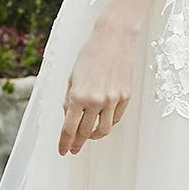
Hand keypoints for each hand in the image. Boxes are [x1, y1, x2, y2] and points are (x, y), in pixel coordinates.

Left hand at [60, 18, 135, 155]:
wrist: (114, 39)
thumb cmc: (89, 55)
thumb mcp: (72, 77)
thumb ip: (70, 100)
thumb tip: (70, 118)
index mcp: (78, 95)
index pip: (69, 128)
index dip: (64, 142)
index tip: (62, 151)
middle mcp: (96, 101)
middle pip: (86, 132)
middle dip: (78, 143)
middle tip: (73, 149)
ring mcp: (113, 100)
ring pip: (104, 130)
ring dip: (94, 136)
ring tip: (89, 136)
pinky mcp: (126, 97)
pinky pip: (116, 118)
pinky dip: (108, 122)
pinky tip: (102, 121)